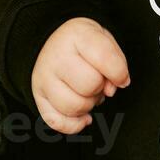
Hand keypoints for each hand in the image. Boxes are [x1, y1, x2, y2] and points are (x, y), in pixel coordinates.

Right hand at [31, 16, 130, 133]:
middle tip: (97, 79)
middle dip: (100, 87)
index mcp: (77, 34)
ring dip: (88, 105)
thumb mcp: (105, 40)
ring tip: (87, 92)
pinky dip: (74, 124)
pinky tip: (83, 116)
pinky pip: (56, 122)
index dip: (119, 73)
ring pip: (74, 106)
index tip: (121, 77)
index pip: (103, 58)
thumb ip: (116, 63)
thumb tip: (110, 91)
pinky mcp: (38, 97)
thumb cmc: (84, 44)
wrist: (54, 41)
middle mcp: (56, 56)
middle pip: (90, 85)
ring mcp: (43, 77)